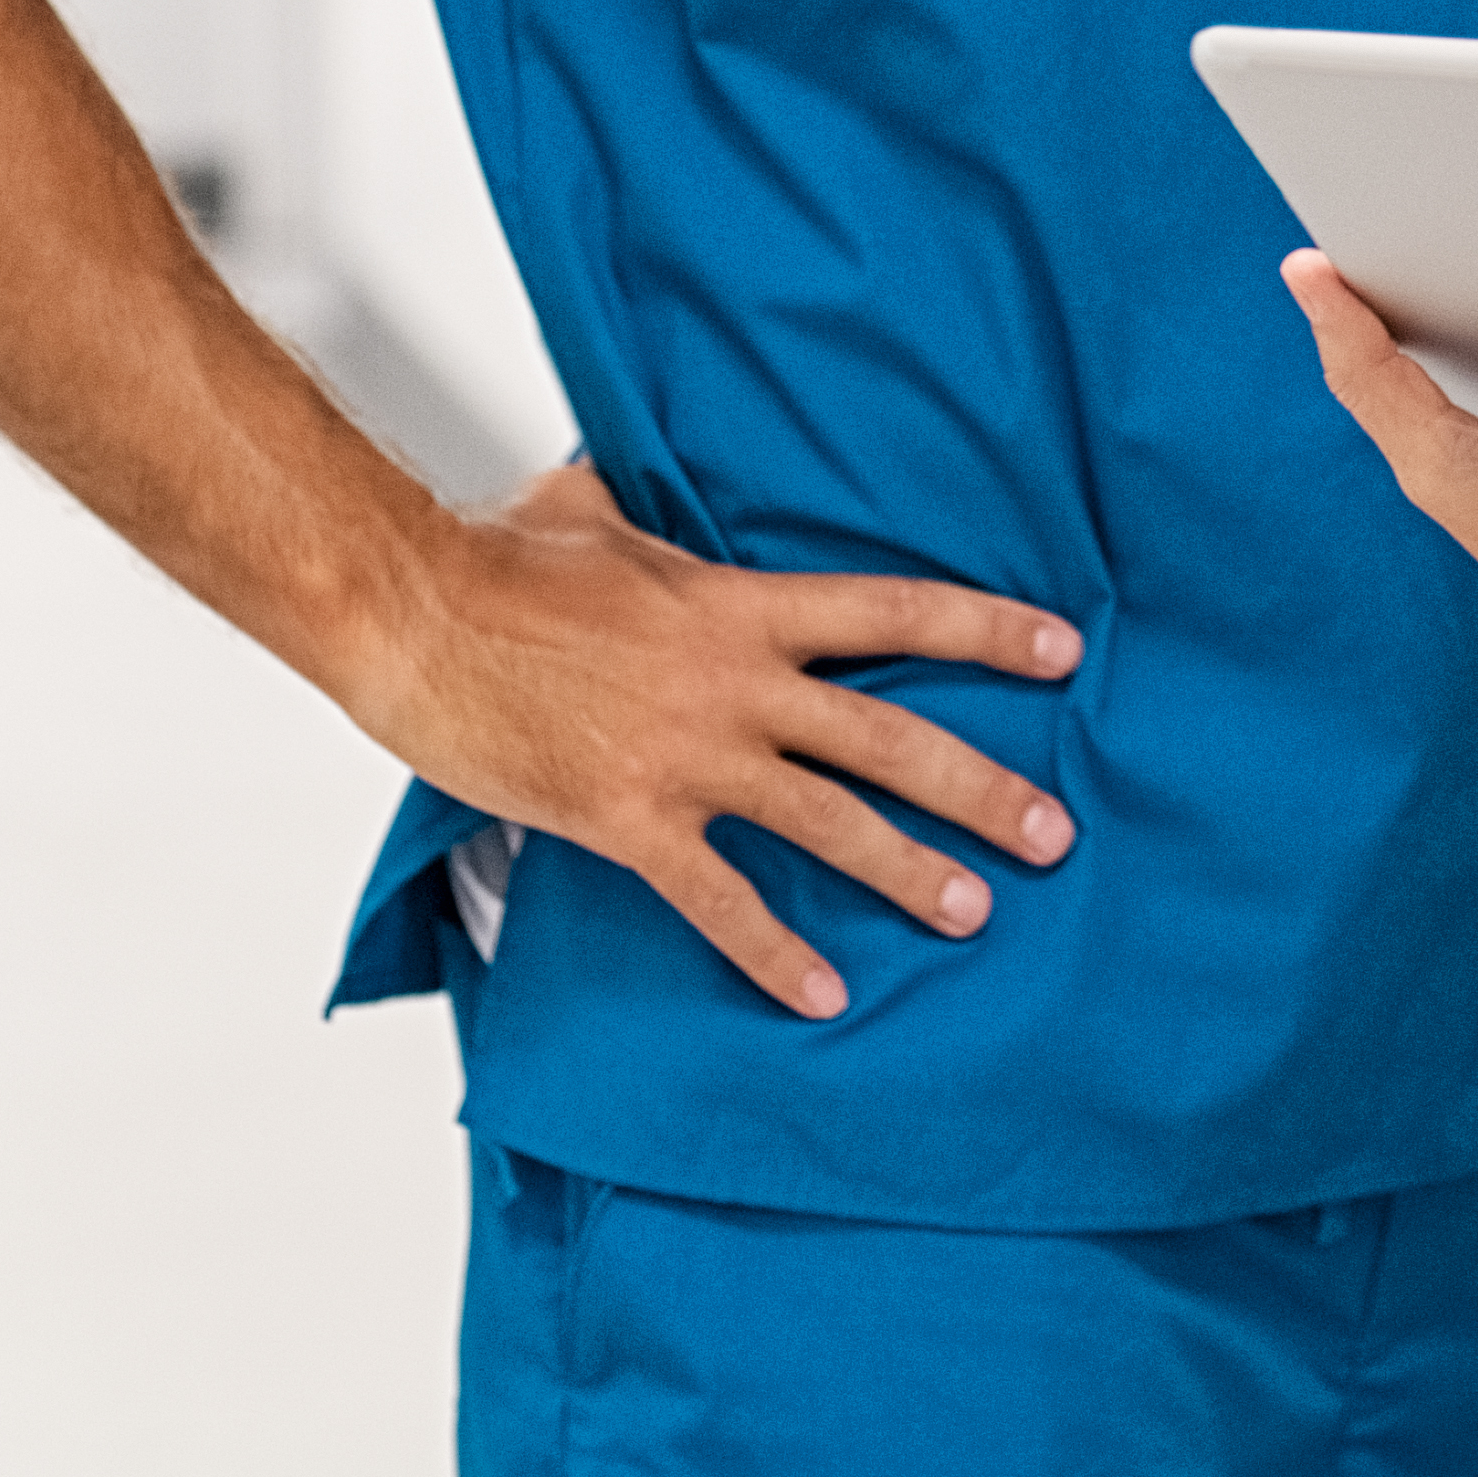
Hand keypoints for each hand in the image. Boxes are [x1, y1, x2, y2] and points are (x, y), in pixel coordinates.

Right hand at [360, 461, 1083, 1022]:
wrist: (415, 614)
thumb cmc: (494, 559)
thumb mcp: (589, 511)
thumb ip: (639, 514)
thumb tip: (621, 483)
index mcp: (738, 604)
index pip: (892, 615)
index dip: (985, 633)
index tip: (1062, 651)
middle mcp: (734, 682)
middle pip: (888, 738)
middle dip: (981, 787)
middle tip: (1053, 831)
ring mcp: (687, 756)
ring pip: (828, 822)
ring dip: (909, 871)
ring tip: (973, 912)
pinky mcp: (629, 819)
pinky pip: (721, 900)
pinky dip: (776, 952)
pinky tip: (825, 993)